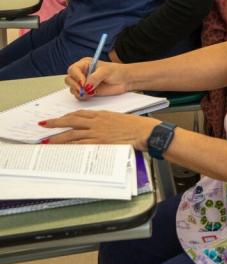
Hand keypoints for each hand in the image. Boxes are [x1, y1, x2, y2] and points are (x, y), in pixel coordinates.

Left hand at [41, 110, 156, 149]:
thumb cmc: (137, 126)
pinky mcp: (100, 142)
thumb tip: (102, 129)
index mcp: (102, 115)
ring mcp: (97, 132)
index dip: (67, 116)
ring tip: (47, 141)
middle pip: (71, 121)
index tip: (59, 119)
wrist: (145, 132)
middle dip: (56, 123)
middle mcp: (97, 122)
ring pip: (72, 133)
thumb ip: (109, 122)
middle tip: (44, 125)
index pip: (80, 114)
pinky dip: (70, 146)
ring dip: (58, 137)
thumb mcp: (120, 119)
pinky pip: (80, 144)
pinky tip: (63, 149)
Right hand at [65, 57, 130, 98]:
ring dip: (78, 92)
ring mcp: (84, 83)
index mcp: (85, 64)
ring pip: (72, 88)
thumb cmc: (117, 72)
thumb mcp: (106, 71)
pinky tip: (90, 95)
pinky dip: (82, 96)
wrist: (125, 81)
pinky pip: (78, 95)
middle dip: (75, 85)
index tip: (82, 82)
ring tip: (89, 92)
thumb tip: (86, 86)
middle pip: (69, 79)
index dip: (76, 76)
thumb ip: (95, 78)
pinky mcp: (87, 91)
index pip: (73, 70)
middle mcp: (82, 73)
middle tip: (83, 90)